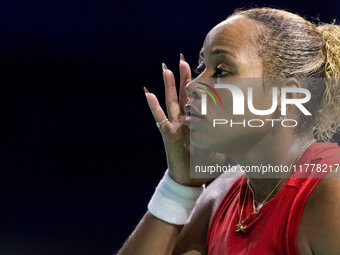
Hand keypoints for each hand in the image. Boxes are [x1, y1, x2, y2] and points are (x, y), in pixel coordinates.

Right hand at [144, 53, 219, 185]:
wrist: (188, 179)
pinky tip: (148, 93)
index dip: (200, 85)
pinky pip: (160, 117)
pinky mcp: (168, 134)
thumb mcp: (219, 148)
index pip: (199, 99)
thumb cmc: (202, 165)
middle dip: (184, 77)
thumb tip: (243, 130)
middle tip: (183, 59)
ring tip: (166, 68)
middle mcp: (184, 120)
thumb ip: (228, 137)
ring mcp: (175, 126)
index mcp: (196, 121)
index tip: (204, 70)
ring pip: (172, 101)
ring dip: (169, 85)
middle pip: (184, 94)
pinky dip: (154, 106)